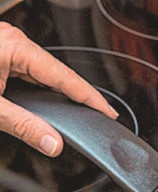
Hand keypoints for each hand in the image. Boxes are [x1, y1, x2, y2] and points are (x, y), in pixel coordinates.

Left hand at [0, 22, 117, 155]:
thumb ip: (23, 125)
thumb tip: (52, 143)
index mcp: (14, 48)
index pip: (65, 78)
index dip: (90, 97)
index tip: (107, 112)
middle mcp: (13, 44)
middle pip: (58, 75)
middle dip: (79, 97)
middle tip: (98, 116)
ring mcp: (7, 49)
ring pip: (45, 75)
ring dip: (60, 95)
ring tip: (81, 113)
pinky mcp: (1, 56)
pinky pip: (31, 75)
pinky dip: (43, 93)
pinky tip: (51, 106)